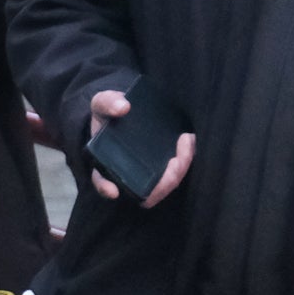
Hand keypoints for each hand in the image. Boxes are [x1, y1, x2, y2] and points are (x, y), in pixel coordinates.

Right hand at [85, 89, 194, 206]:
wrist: (132, 109)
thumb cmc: (112, 111)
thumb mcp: (103, 103)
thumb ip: (107, 103)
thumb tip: (123, 107)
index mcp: (106, 163)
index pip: (102, 182)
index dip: (106, 188)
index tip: (114, 190)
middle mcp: (129, 174)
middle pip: (145, 191)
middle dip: (163, 182)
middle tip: (175, 160)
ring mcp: (149, 173)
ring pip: (166, 184)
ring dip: (180, 170)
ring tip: (187, 141)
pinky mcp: (167, 166)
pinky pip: (178, 172)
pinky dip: (187, 159)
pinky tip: (190, 140)